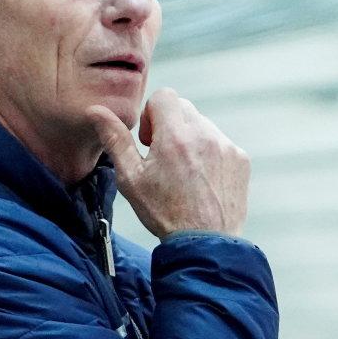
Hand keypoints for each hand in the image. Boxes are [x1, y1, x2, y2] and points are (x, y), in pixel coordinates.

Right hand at [89, 89, 248, 239]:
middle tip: (163, 156)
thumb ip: (115, 139)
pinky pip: (221, 144)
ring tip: (184, 173)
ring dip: (191, 140)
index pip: (164, 95)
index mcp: (175, 136)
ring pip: (203, 126)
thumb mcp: (131, 178)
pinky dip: (210, 154)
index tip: (150, 140)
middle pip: (183, 108)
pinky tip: (202, 181)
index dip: (151, 114)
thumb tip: (96, 111)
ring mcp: (227, 147)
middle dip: (170, 125)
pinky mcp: (241, 160)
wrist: (205, 243)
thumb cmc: (166, 214)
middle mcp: (205, 135)